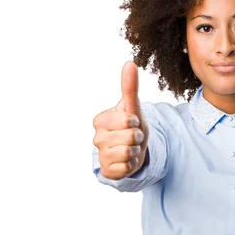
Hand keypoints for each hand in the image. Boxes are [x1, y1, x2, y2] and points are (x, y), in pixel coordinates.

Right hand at [92, 61, 148, 179]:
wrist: (132, 149)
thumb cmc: (131, 126)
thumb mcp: (132, 107)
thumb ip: (130, 87)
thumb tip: (130, 63)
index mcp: (100, 120)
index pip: (127, 120)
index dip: (136, 122)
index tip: (131, 123)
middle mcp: (97, 138)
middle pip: (130, 137)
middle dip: (137, 137)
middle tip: (133, 137)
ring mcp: (100, 155)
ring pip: (128, 152)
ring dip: (135, 151)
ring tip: (131, 147)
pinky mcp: (107, 171)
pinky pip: (126, 168)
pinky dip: (131, 164)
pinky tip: (127, 160)